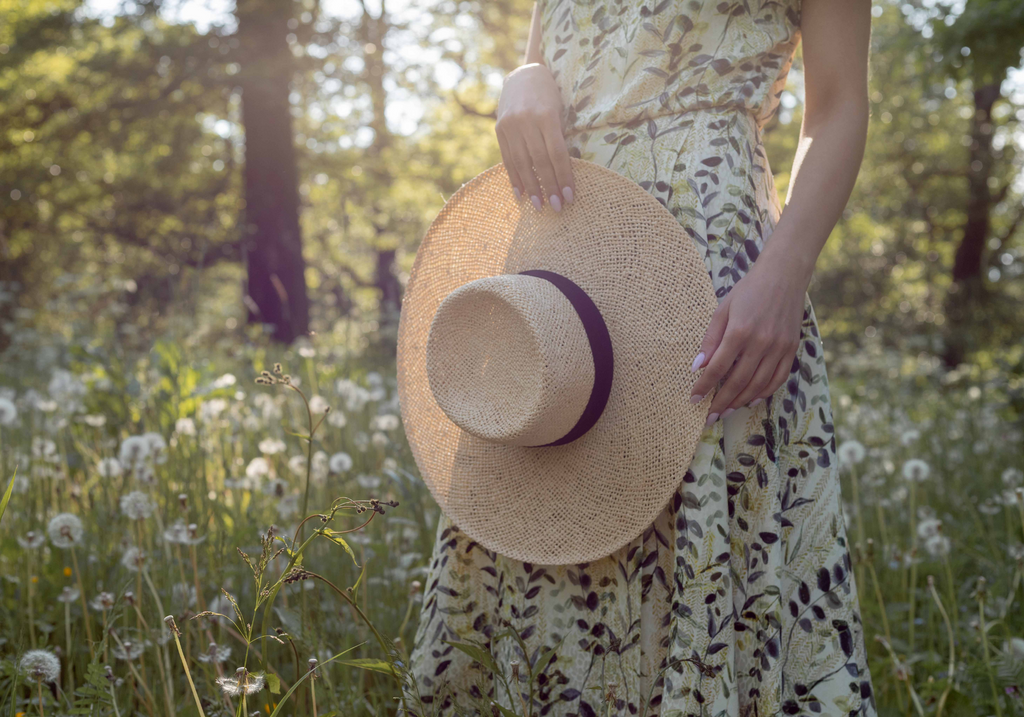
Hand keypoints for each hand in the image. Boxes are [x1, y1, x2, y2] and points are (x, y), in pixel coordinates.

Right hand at [496, 63, 574, 211]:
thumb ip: (558, 137)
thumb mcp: (559, 111)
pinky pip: (507, 158)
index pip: (556, 153)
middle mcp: (526, 121)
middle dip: (548, 187)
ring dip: (531, 187)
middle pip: (539, 161)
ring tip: (539, 206)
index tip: (569, 197)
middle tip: (556, 208)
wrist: (523, 75)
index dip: (563, 177)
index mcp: (546, 115)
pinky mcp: (499, 129)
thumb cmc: (549, 96)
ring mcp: (510, 125)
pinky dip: (514, 178)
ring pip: (521, 162)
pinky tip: (520, 194)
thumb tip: (563, 173)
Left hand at [688, 251, 808, 424]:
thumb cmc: (748, 292)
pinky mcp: (792, 349)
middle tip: (709, 416)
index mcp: (739, 332)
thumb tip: (698, 366)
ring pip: (758, 385)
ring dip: (741, 401)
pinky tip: (751, 400)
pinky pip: (778, 379)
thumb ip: (710, 340)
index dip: (704, 386)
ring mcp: (779, 348)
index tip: (694, 399)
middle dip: (721, 402)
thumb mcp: (723, 310)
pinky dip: (764, 393)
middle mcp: (761, 343)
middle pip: (738, 382)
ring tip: (726, 411)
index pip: (718, 368)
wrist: (783, 277)